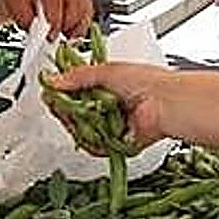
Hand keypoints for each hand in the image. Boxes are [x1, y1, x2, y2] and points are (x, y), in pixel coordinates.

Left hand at [0, 0, 92, 39]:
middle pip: (74, 2)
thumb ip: (26, 18)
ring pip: (85, 7)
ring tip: (65, 39)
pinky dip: (83, 26)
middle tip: (57, 39)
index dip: (55, 18)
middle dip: (67, 24)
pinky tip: (73, 36)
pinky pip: (88, 12)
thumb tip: (38, 34)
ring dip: (78, 26)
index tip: (51, 35)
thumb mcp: (15, 5)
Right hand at [49, 62, 173, 148]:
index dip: (62, 91)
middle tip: (57, 102)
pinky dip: (88, 140)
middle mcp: (109, 107)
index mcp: (108, 87)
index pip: (76, 92)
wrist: (167, 103)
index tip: (50, 89)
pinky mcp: (117, 144)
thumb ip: (77, 76)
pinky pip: (95, 147)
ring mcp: (112, 126)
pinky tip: (84, 129)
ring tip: (73, 113)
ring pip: (82, 131)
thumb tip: (53, 80)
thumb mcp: (107, 71)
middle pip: (75, 113)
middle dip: (65, 108)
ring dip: (75, 123)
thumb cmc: (148, 82)